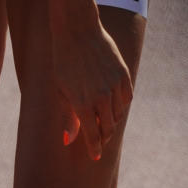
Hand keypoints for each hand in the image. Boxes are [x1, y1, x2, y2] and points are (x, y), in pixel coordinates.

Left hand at [52, 21, 133, 161]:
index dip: (95, 148)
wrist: (77, 31)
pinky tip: (114, 105)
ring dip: (112, 121)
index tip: (96, 156)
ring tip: (105, 122)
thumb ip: (68, 116)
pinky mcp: (123, 75)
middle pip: (108, 127)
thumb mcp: (61, 90)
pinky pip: (126, 98)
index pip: (92, 135)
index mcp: (82, 103)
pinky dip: (121, 105)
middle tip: (99, 139)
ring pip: (118, 114)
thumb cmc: (63, 61)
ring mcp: (114, 86)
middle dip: (103, 136)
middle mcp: (100, 97)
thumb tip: (68, 141)